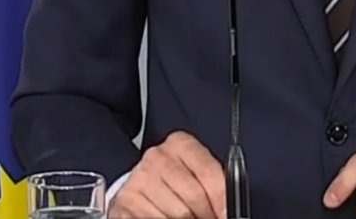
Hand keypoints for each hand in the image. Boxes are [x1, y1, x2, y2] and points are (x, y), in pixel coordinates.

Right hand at [109, 131, 225, 218]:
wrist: (141, 184)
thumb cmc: (176, 180)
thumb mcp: (196, 173)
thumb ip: (214, 186)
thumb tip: (227, 210)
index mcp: (180, 144)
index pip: (209, 173)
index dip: (222, 201)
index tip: (225, 213)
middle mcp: (157, 156)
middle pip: (194, 197)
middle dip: (205, 214)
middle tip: (207, 217)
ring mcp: (140, 177)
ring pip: (178, 214)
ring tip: (189, 217)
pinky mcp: (128, 199)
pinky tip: (167, 216)